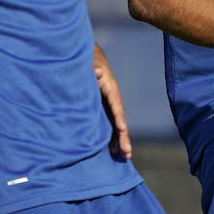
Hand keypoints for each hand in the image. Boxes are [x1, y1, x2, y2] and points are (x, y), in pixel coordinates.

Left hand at [94, 44, 130, 159]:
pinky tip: (110, 149)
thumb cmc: (88, 58)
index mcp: (110, 87)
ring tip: (122, 157)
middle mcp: (111, 98)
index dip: (119, 117)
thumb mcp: (89, 61)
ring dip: (118, 140)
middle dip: (123, 137)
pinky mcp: (100, 107)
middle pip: (119, 119)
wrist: (86, 55)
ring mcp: (106, 104)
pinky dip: (109, 136)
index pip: (116, 104)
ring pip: (114, 124)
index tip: (122, 129)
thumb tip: (97, 72)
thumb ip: (92, 68)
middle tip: (127, 153)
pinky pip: (107, 123)